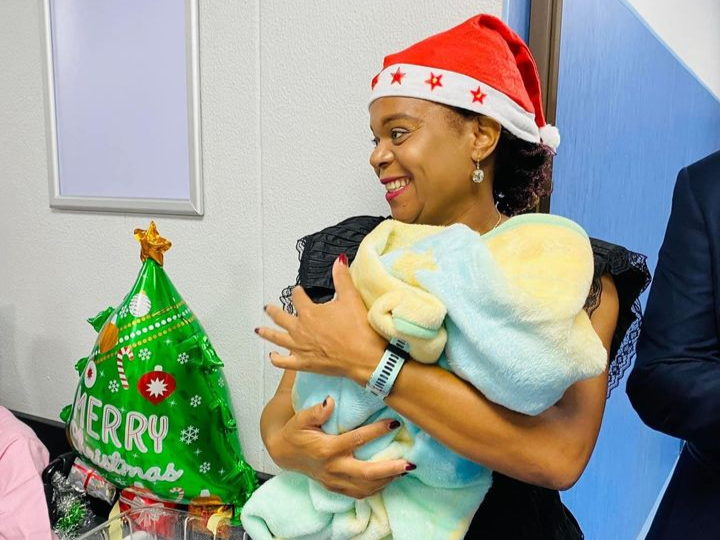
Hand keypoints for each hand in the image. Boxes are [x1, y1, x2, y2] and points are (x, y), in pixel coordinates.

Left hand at [257, 255, 386, 385]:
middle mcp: (300, 329)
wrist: (363, 357)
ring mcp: (300, 348)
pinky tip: (273, 356)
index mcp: (309, 312)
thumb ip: (342, 278)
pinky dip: (277, 359)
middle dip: (274, 311)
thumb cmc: (358, 328)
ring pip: (278, 338)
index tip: (297, 290)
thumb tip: (339, 260)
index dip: (297, 292)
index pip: (298, 298)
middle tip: (267, 307)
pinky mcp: (304, 364)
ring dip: (267, 333)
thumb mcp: (351, 298)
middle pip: (281, 317)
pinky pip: (284, 362)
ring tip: (258, 330)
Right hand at [268, 396, 410, 498]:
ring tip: (405, 469)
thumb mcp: (300, 418)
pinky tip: (389, 479)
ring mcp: (334, 481)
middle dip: (390, 469)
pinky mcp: (335, 487)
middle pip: (366, 473)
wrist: (283, 453)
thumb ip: (315, 411)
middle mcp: (332, 468)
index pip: (356, 440)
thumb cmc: (295, 431)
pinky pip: (359, 493)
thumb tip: (330, 401)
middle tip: (409, 462)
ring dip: (387, 480)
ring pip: (365, 487)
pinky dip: (376, 488)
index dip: (377, 431)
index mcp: (326, 449)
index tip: (394, 423)